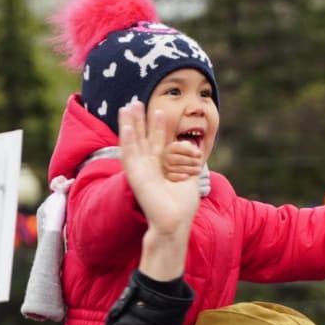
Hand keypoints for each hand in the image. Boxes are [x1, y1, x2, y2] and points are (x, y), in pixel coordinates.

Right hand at [119, 103, 200, 236]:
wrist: (175, 222)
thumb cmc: (183, 205)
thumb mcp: (189, 177)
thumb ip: (189, 161)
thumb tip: (196, 146)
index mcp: (160, 166)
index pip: (157, 141)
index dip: (157, 126)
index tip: (159, 110)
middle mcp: (148, 166)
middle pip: (142, 138)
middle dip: (140, 120)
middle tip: (136, 101)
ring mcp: (140, 170)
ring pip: (133, 142)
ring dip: (130, 124)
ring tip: (128, 107)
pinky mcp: (135, 176)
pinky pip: (129, 155)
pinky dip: (128, 140)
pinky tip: (128, 126)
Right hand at [161, 139, 202, 181]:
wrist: (177, 163)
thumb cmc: (185, 154)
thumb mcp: (188, 148)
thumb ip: (192, 148)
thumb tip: (198, 153)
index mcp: (171, 148)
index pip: (180, 148)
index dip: (190, 151)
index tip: (199, 154)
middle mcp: (166, 156)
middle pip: (179, 159)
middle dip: (191, 161)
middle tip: (199, 162)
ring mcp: (165, 166)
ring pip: (177, 168)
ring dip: (189, 169)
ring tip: (198, 169)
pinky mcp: (166, 175)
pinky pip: (172, 177)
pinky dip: (179, 177)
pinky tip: (187, 176)